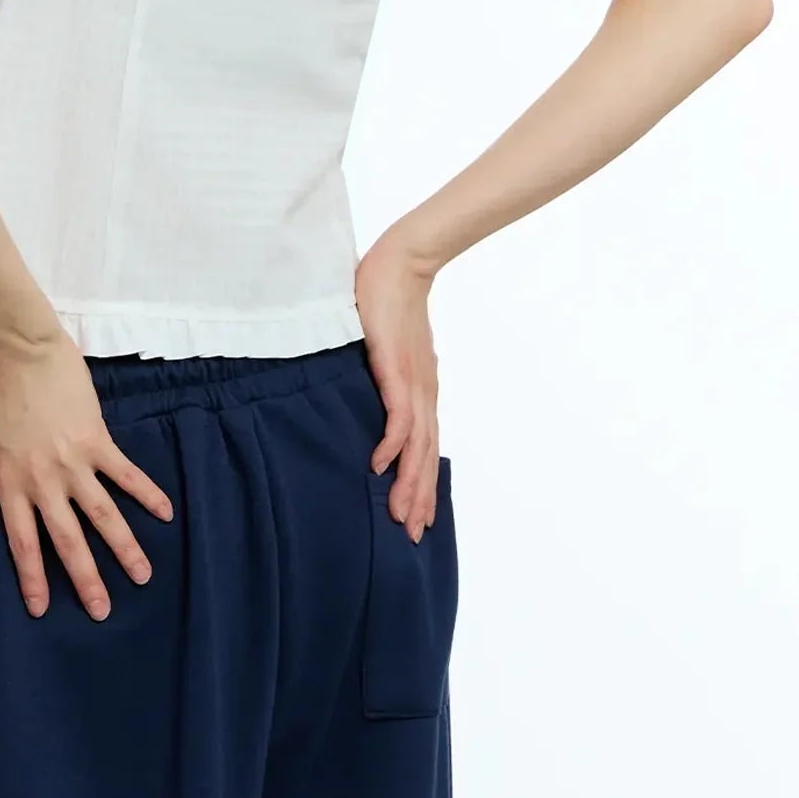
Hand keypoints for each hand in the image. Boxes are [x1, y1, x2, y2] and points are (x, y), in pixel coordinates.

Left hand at [0, 331, 174, 619]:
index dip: (34, 579)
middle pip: (68, 541)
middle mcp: (45, 482)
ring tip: (142, 575)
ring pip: (103, 515)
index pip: (24, 544)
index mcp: (11, 484)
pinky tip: (165, 513)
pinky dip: (146, 493)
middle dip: (86, 579)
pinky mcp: (97, 439)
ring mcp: (75, 462)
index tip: (43, 609)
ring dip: (124, 548)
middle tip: (103, 611)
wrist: (18, 349)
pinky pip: (125, 473)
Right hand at [354, 228, 441, 542]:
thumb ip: (384, 375)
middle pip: (426, 456)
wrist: (402, 263)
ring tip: (402, 516)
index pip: (425, 447)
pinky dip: (393, 443)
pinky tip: (380, 465)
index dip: (422, 483)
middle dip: (420, 497)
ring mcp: (413, 382)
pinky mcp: (398, 368)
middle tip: (413, 534)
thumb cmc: (390, 302)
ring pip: (417, 445)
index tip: (416, 516)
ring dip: (409, 482)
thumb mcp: (387, 350)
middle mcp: (423, 393)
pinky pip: (398, 415)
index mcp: (421, 391)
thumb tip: (372, 394)